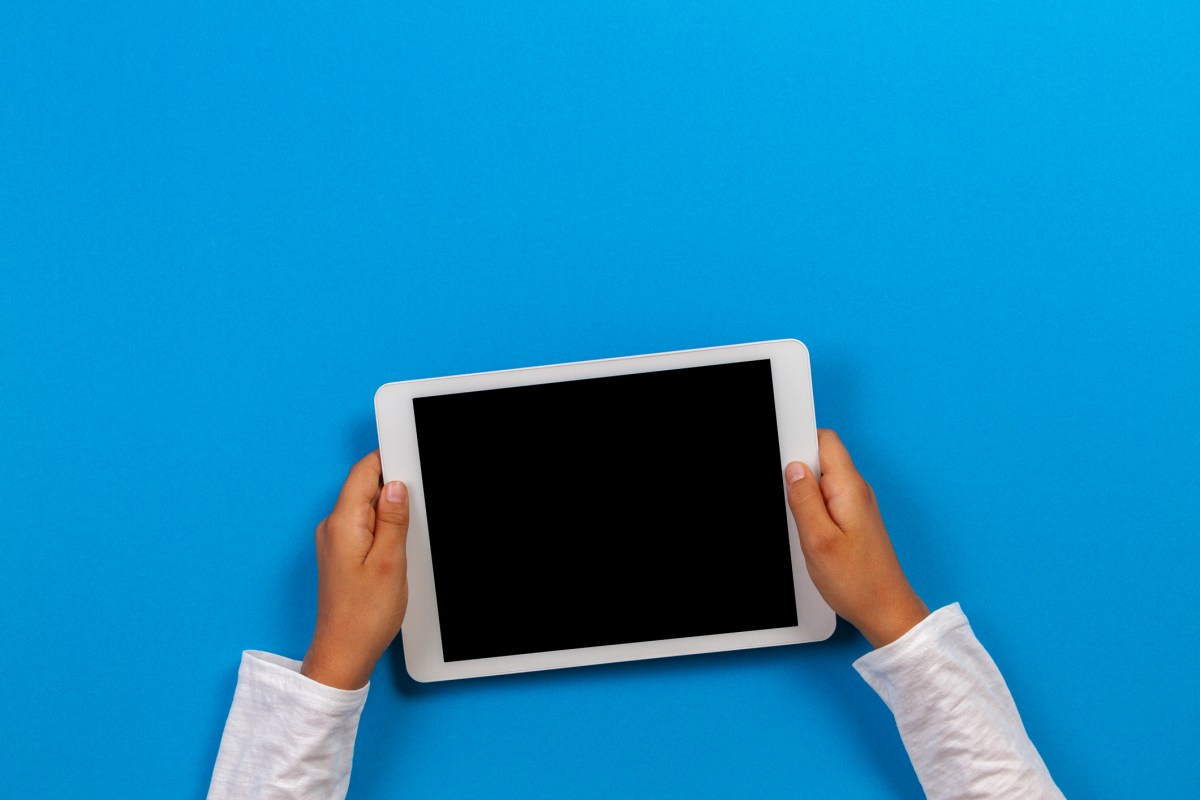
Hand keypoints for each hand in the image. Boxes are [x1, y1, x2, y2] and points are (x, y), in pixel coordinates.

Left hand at [301, 451, 409, 689]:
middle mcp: (332, 527)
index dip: (390, 459)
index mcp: (343, 523)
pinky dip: (382, 528)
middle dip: (393, 487)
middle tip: (419, 504)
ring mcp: (334, 541)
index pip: (364, 471)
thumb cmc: (364, 615)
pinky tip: (396, 546)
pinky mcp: (340, 554)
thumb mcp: (390, 561)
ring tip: (408, 533)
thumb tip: (396, 486)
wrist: (343, 652)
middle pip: (365, 486)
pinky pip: (362, 526)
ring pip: (365, 507)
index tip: (413, 457)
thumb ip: (393, 518)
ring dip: (389, 511)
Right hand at [785, 429, 928, 648]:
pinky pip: (828, 499)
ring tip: (799, 521)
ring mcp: (856, 504)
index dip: (799, 438)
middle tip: (786, 499)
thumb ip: (803, 499)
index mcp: (850, 489)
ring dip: (804, 491)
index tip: (778, 450)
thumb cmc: (857, 582)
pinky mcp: (853, 519)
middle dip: (797, 468)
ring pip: (822, 479)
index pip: (825, 439)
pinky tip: (807, 530)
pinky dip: (812, 507)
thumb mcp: (818, 541)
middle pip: (822, 456)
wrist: (885, 610)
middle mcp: (856, 491)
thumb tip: (792, 468)